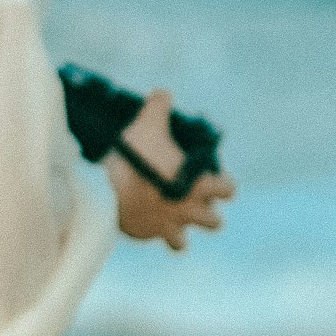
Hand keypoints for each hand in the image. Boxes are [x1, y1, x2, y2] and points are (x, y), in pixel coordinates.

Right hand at [105, 90, 233, 250]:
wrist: (108, 187)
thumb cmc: (135, 156)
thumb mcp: (148, 124)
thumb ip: (159, 107)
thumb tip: (162, 93)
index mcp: (199, 185)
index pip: (228, 190)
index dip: (223, 185)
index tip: (213, 179)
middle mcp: (190, 210)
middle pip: (214, 223)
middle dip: (206, 215)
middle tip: (191, 201)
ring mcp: (170, 226)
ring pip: (182, 243)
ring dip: (178, 233)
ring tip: (169, 220)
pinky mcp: (148, 235)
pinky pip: (152, 243)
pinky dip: (150, 236)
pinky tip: (144, 224)